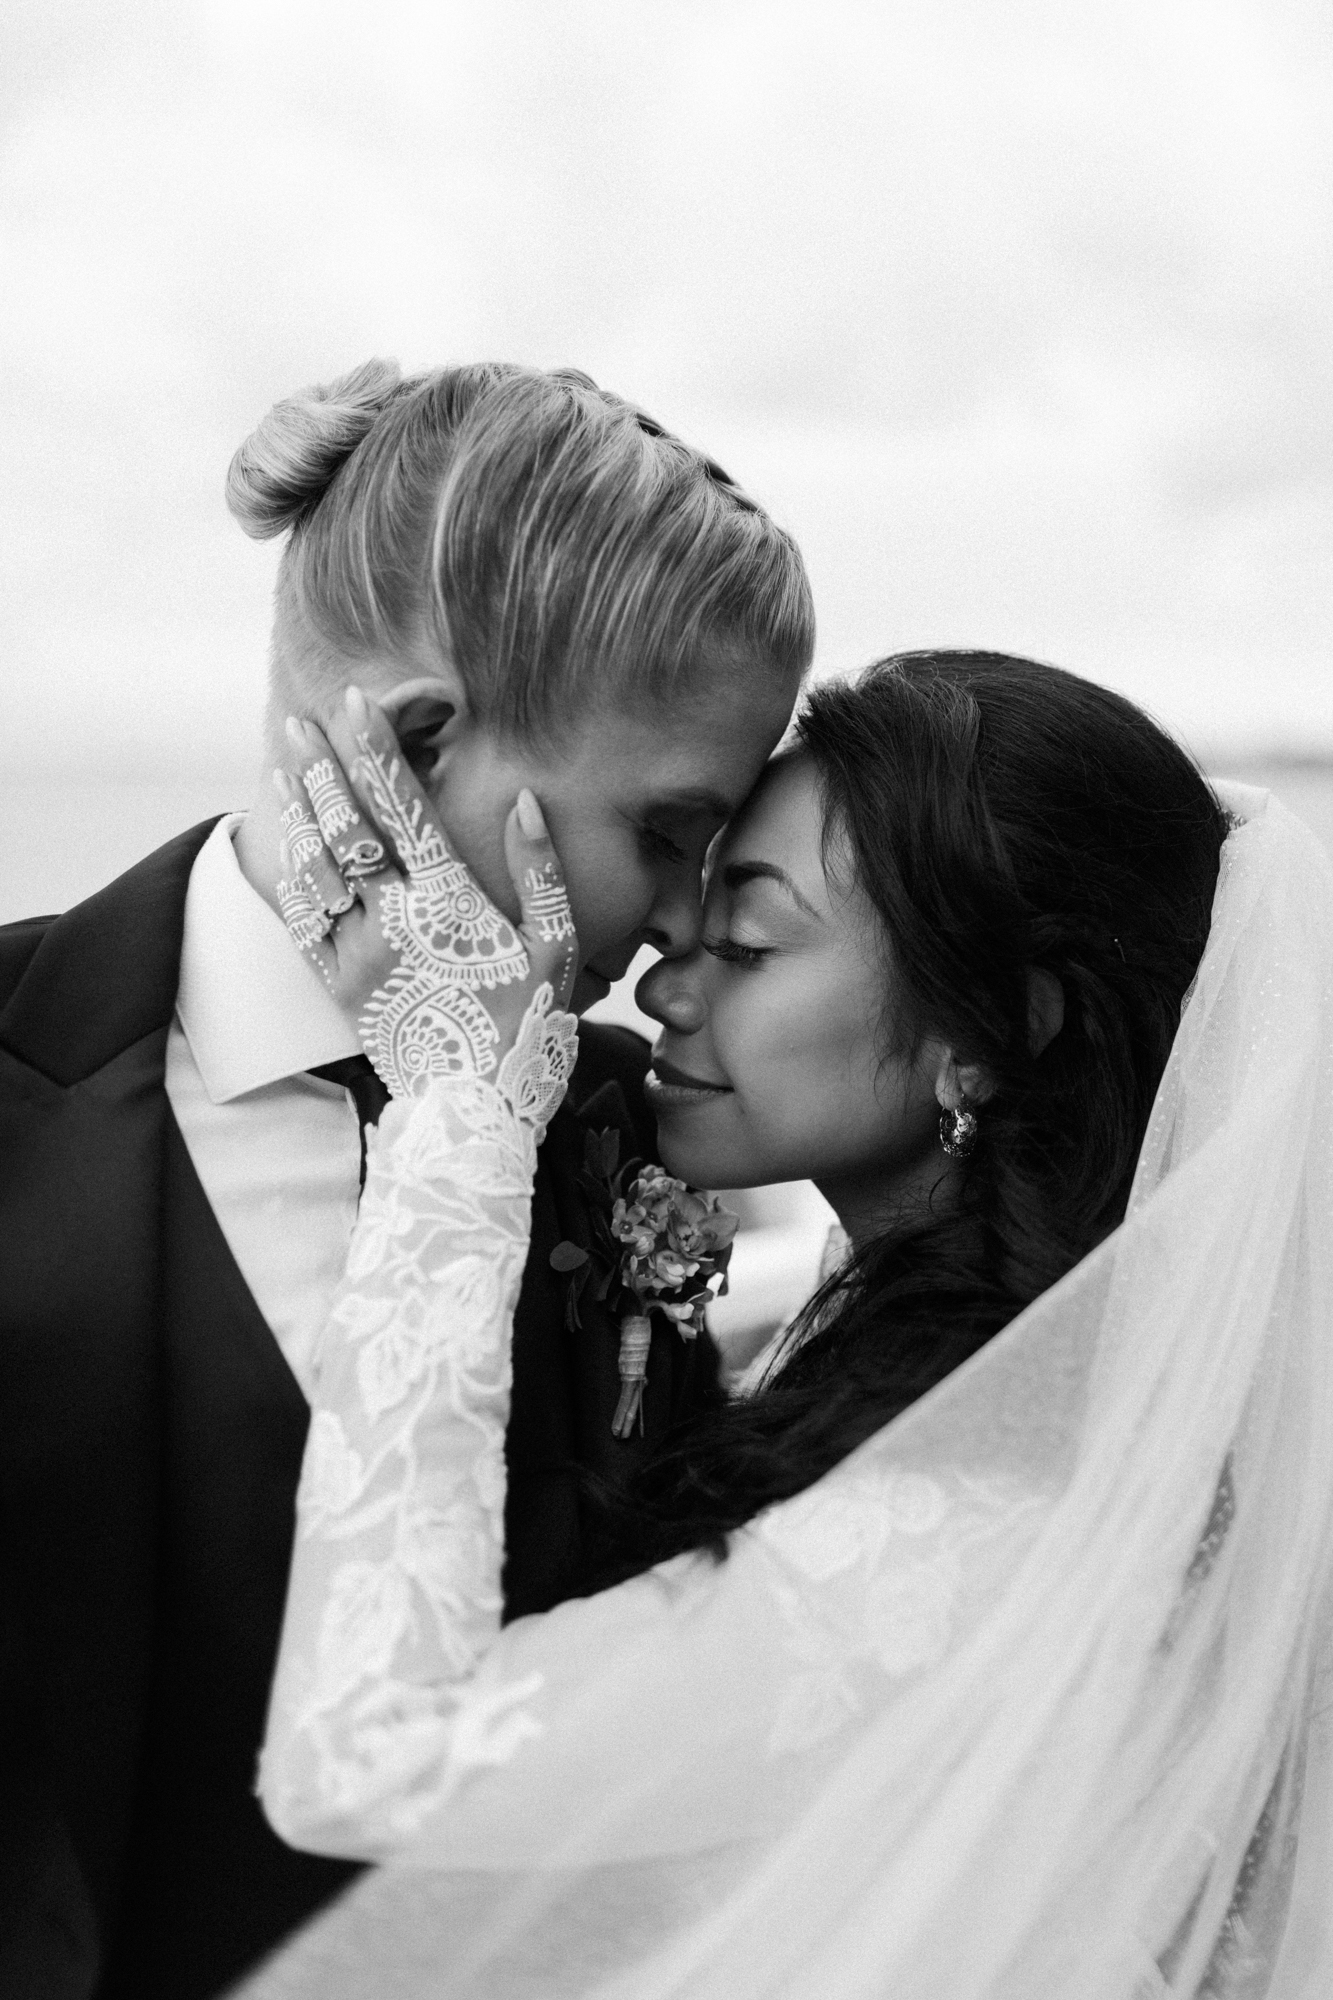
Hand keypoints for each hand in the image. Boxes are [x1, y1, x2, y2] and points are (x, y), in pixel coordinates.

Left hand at [274, 686, 577, 1097]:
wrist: (476, 1111)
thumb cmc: (528, 1027)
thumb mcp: (556, 947)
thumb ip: (541, 870)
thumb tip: (526, 801)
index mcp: (448, 903)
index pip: (403, 810)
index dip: (376, 751)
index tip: (355, 704)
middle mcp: (394, 921)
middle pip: (346, 827)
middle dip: (322, 767)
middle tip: (302, 720)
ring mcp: (360, 955)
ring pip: (315, 869)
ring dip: (299, 812)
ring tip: (286, 765)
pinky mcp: (340, 987)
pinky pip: (303, 923)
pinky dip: (291, 876)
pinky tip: (287, 843)